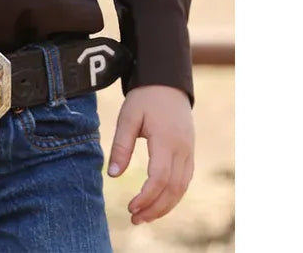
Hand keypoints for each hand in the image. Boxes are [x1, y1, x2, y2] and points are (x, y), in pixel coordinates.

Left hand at [107, 85, 193, 224]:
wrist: (167, 81)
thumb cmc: (144, 98)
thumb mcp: (128, 117)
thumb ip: (121, 145)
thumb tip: (113, 176)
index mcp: (167, 140)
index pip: (159, 178)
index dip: (146, 197)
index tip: (130, 208)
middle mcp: (182, 150)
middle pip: (173, 189)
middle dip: (155, 209)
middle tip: (135, 219)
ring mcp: (189, 152)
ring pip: (181, 188)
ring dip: (164, 206)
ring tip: (144, 217)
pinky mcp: (189, 153)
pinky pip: (184, 181)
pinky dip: (172, 196)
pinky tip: (158, 202)